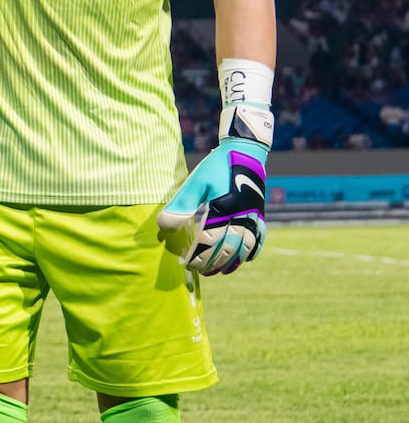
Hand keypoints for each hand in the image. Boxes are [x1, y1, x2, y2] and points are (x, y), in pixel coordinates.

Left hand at [157, 109, 268, 275]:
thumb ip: (180, 207)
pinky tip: (245, 260)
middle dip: (212, 262)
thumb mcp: (194, 184)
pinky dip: (252, 250)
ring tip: (219, 272)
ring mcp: (253, 216)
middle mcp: (241, 217)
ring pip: (245, 247)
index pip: (209, 242)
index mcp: (223, 210)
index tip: (186, 264)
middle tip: (199, 271)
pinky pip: (260, 237)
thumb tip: (163, 227)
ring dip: (232, 261)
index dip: (198, 256)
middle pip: (227, 248)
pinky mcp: (260, 213)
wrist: (245, 151)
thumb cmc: (215, 167)